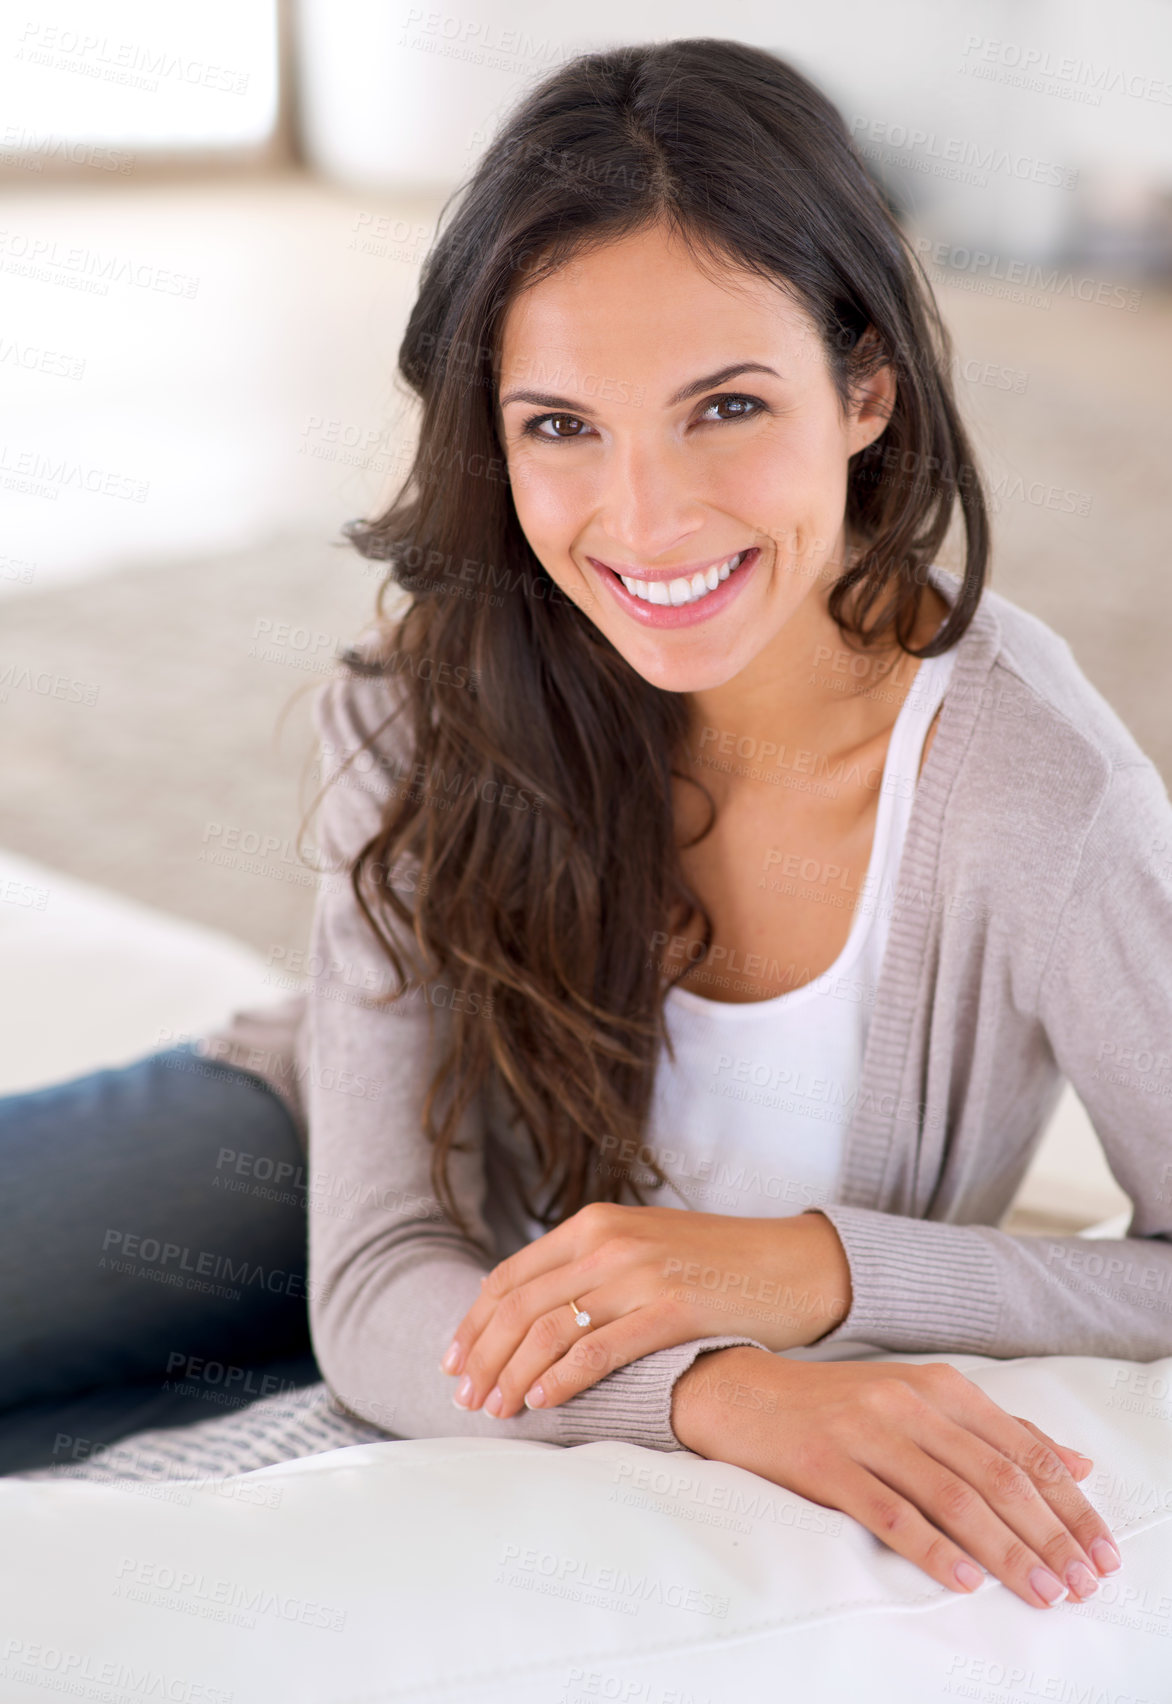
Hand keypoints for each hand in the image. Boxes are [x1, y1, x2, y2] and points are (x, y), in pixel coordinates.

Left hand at [439, 1202, 851, 1418]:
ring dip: (511, 1376)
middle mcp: (609, 1241)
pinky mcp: (672, 1309)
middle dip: (482, 1358)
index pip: (509, 1276)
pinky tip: (541, 1402)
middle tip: (465, 1399)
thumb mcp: (641, 1246)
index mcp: (594, 1222)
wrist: (792, 1263)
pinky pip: (599, 1349)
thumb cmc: (715, 1264)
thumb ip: (588, 1269)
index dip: (473, 1324)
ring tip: (495, 1411)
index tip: (453, 1362)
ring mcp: (640, 1274)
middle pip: (518, 1306)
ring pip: (548, 1331)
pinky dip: (561, 1380)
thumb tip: (528, 1317)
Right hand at [670, 1345, 1123, 1611]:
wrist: (739, 1391)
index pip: (1022, 1451)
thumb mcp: (919, 1401)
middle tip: (1080, 1584)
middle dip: (1048, 1535)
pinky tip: (963, 1580)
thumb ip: (996, 1430)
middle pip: (997, 1476)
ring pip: (952, 1496)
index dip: (1069, 1504)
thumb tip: (1076, 1464)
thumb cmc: (837, 1405)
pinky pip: (887, 1511)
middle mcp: (908, 1402)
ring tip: (1039, 1590)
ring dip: (1004, 1551)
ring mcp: (865, 1430)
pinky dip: (931, 1548)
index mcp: (939, 1386)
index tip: (1100, 1551)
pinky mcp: (823, 1463)